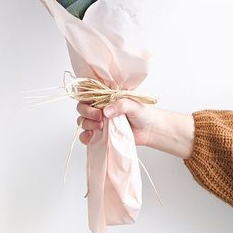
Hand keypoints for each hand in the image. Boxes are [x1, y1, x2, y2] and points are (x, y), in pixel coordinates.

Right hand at [76, 100, 194, 158]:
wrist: (150, 130)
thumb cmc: (143, 114)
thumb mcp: (134, 105)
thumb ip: (121, 105)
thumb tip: (106, 111)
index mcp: (106, 97)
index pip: (88, 94)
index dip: (86, 99)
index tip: (97, 108)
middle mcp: (100, 108)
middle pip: (82, 108)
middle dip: (87, 113)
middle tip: (100, 119)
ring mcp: (99, 122)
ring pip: (83, 121)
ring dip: (87, 124)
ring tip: (100, 128)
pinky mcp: (100, 135)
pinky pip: (86, 136)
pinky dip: (85, 137)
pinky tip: (90, 138)